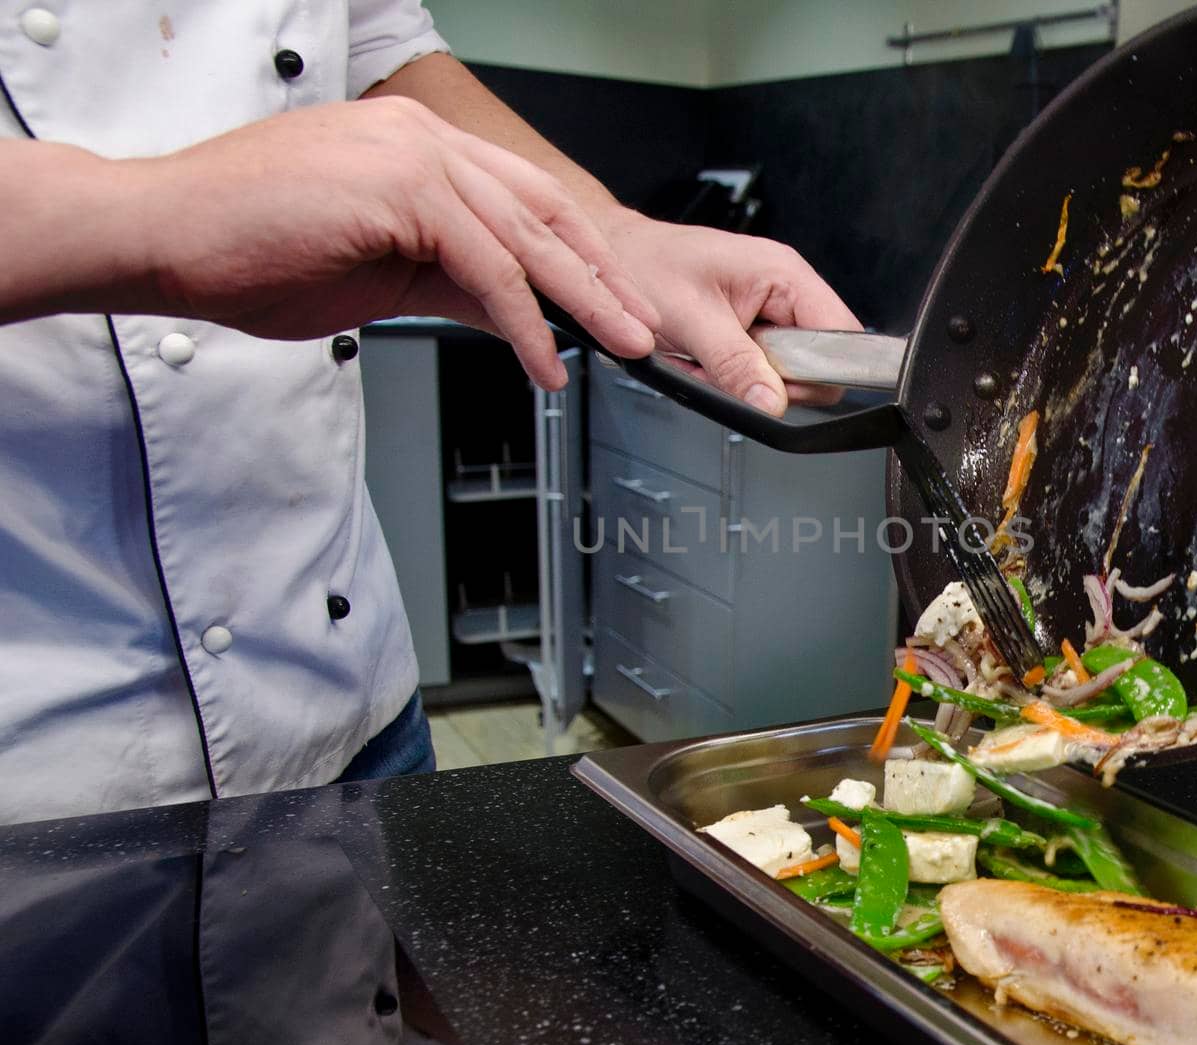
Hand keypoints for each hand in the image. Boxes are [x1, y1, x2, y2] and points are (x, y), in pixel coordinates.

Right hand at [131, 98, 658, 387]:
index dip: (576, 255)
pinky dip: (524, 321)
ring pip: (527, 238)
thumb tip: (514, 312)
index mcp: (416, 147)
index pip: (524, 200)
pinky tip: (544, 360)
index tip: (611, 302)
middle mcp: (421, 139)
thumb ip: (450, 280)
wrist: (159, 235)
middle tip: (644, 327)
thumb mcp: (378, 271)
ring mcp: (411, 156)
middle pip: (543, 212)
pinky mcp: (398, 191)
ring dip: (584, 302)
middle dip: (601, 276)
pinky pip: (485, 266)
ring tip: (622, 348)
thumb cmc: (248, 250)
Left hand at [597, 211, 861, 414]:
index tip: (776, 382)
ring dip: (747, 379)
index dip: (817, 370)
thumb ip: (735, 363)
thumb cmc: (644, 266)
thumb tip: (773, 402)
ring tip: (708, 358)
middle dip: (772, 379)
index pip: (841, 335)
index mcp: (784, 273)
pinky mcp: (753, 328)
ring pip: (788, 372)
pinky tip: (706, 359)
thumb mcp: (690, 319)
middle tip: (727, 366)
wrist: (614, 259)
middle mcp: (785, 289)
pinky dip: (733, 375)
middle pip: (818, 361)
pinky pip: (762, 370)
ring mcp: (771, 310)